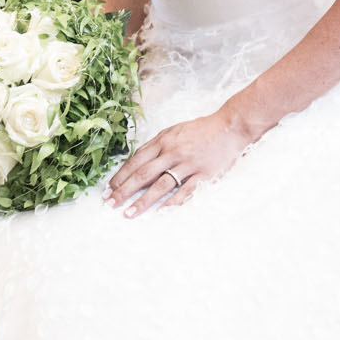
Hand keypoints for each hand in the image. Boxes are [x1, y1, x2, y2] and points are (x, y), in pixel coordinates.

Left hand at [105, 107, 256, 217]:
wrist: (230, 127)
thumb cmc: (200, 130)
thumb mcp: (173, 131)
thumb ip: (156, 146)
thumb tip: (136, 161)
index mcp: (162, 141)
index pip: (135, 161)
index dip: (120, 176)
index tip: (108, 189)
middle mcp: (172, 153)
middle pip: (143, 174)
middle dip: (124, 191)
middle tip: (110, 204)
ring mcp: (188, 164)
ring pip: (160, 185)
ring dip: (143, 201)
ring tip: (129, 213)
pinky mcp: (204, 175)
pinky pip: (185, 192)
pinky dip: (171, 203)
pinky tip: (159, 213)